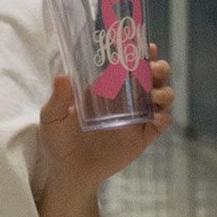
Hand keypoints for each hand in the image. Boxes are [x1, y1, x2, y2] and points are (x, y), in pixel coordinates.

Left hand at [39, 43, 173, 190]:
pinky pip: (161, 125)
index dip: (140, 53)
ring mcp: (135, 117)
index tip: (145, 46)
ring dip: (164, 91)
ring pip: (162, 97)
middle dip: (159, 68)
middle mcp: (125, 98)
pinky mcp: (141, 137)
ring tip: (154, 94)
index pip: (128, 64)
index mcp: (106, 86)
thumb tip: (63, 77)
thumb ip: (58, 97)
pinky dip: (164, 118)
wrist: (69, 171)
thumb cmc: (59, 138)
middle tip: (152, 69)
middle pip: (153, 76)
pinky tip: (156, 116)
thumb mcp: (53, 115)